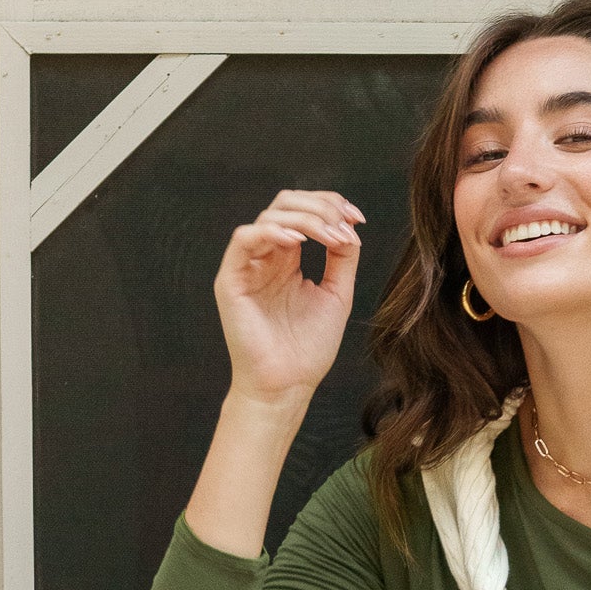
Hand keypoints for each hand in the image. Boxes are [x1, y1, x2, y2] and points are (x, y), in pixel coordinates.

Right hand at [213, 188, 363, 406]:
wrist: (287, 385)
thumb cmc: (308, 348)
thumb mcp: (337, 295)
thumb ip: (342, 258)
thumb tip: (349, 225)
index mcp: (288, 259)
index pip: (304, 212)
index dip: (330, 205)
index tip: (358, 218)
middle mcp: (267, 257)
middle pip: (285, 205)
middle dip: (319, 206)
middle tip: (344, 222)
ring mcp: (248, 266)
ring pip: (269, 216)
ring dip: (305, 219)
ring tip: (331, 237)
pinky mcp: (231, 279)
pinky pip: (244, 239)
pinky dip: (271, 232)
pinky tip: (297, 241)